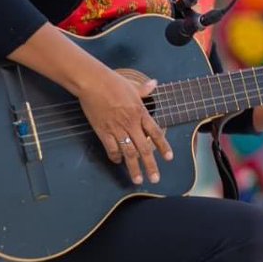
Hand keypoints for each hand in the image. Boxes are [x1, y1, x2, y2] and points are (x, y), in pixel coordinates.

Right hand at [78, 69, 172, 185]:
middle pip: (144, 148)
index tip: (169, 158)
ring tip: (137, 179)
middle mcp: (131, 124)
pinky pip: (111, 149)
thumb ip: (144, 89)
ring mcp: (117, 129)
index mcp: (140, 113)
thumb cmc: (113, 82)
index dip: (163, 147)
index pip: (156, 133)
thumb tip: (154, 83)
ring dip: (133, 168)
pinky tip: (118, 162)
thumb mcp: (132, 85)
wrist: (93, 82)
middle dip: (150, 165)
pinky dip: (115, 157)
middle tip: (155, 179)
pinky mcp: (103, 131)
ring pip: (128, 153)